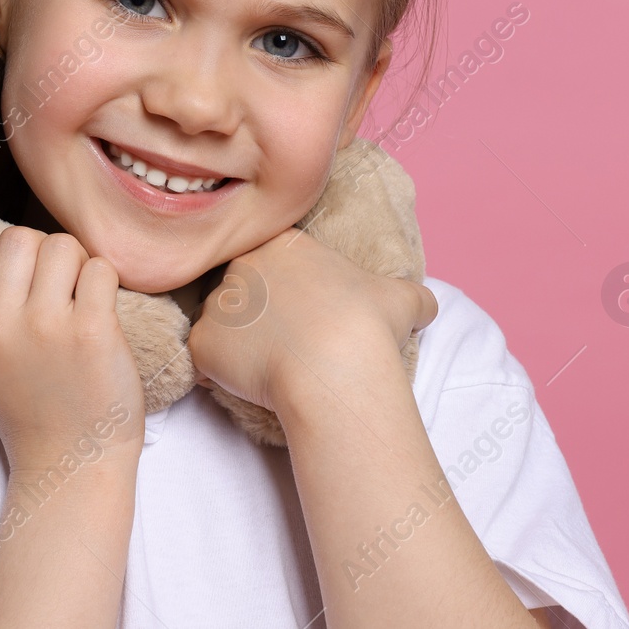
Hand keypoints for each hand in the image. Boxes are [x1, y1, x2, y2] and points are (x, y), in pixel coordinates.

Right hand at [0, 227, 145, 471]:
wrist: (72, 462)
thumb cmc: (33, 404)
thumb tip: (6, 243)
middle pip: (17, 238)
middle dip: (42, 252)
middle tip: (54, 287)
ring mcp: (44, 328)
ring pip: (62, 246)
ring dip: (77, 265)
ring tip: (79, 300)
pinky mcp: (91, 332)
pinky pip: (100, 269)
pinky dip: (105, 283)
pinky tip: (101, 314)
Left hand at [187, 228, 437, 414]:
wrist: (335, 368)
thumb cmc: (370, 326)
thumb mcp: (404, 299)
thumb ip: (410, 294)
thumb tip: (427, 305)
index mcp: (282, 243)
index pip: (272, 255)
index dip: (285, 283)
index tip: (302, 310)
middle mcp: (240, 264)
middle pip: (241, 284)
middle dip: (257, 309)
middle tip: (285, 340)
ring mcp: (217, 302)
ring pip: (220, 320)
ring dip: (236, 340)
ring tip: (269, 366)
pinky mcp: (201, 342)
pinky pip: (203, 358)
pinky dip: (218, 373)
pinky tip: (248, 385)